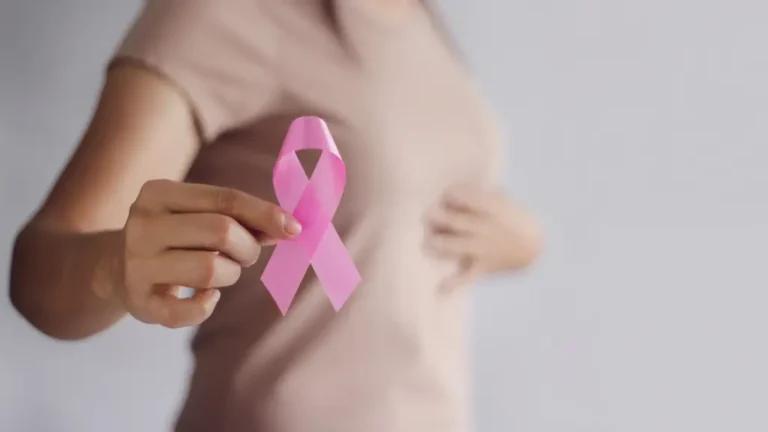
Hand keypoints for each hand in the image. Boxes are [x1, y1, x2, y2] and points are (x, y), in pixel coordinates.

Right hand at [111, 179, 301, 327]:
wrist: (116, 268)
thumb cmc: (176, 236)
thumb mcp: (198, 215)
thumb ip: (241, 218)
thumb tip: (289, 227)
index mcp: (158, 193)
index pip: (224, 199)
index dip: (265, 213)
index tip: (294, 228)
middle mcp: (142, 225)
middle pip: (221, 231)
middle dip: (248, 246)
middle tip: (246, 254)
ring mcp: (137, 264)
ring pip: (211, 269)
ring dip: (231, 274)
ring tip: (222, 272)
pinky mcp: (139, 301)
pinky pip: (190, 310)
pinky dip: (208, 305)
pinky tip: (207, 296)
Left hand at [425, 185, 541, 276]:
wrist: (532, 245)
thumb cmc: (509, 217)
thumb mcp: (500, 199)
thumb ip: (477, 194)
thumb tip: (448, 194)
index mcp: (490, 208)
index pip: (462, 197)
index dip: (450, 194)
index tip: (447, 196)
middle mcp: (485, 228)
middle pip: (453, 221)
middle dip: (436, 216)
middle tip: (428, 215)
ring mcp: (483, 249)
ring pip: (454, 246)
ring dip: (437, 243)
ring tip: (429, 241)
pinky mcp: (482, 267)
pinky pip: (466, 277)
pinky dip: (453, 284)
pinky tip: (440, 288)